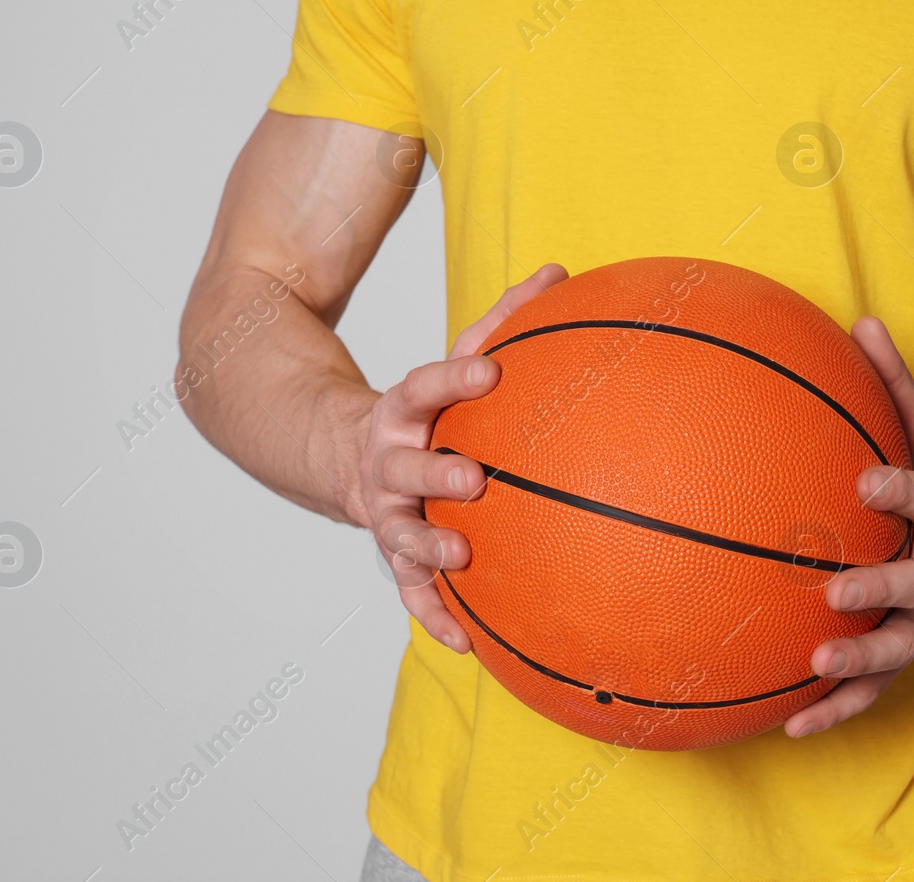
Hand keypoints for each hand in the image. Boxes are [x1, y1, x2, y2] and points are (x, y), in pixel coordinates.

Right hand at [357, 264, 568, 652]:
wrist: (352, 454)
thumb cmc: (433, 409)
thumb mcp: (460, 360)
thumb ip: (505, 320)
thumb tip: (562, 271)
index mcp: (403, 412)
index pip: (422, 387)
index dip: (452, 377)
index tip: (490, 371)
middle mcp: (387, 463)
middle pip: (404, 470)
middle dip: (435, 474)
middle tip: (474, 477)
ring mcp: (387, 514)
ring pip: (401, 535)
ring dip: (429, 547)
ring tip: (463, 556)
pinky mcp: (395, 554)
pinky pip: (412, 592)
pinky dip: (434, 615)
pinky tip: (465, 642)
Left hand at [785, 316, 913, 737]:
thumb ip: (894, 386)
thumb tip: (862, 320)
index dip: (902, 490)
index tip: (864, 482)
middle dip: (881, 588)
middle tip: (836, 590)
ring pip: (902, 648)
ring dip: (862, 660)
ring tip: (816, 662)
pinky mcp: (908, 652)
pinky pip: (874, 689)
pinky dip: (838, 706)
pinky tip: (792, 722)